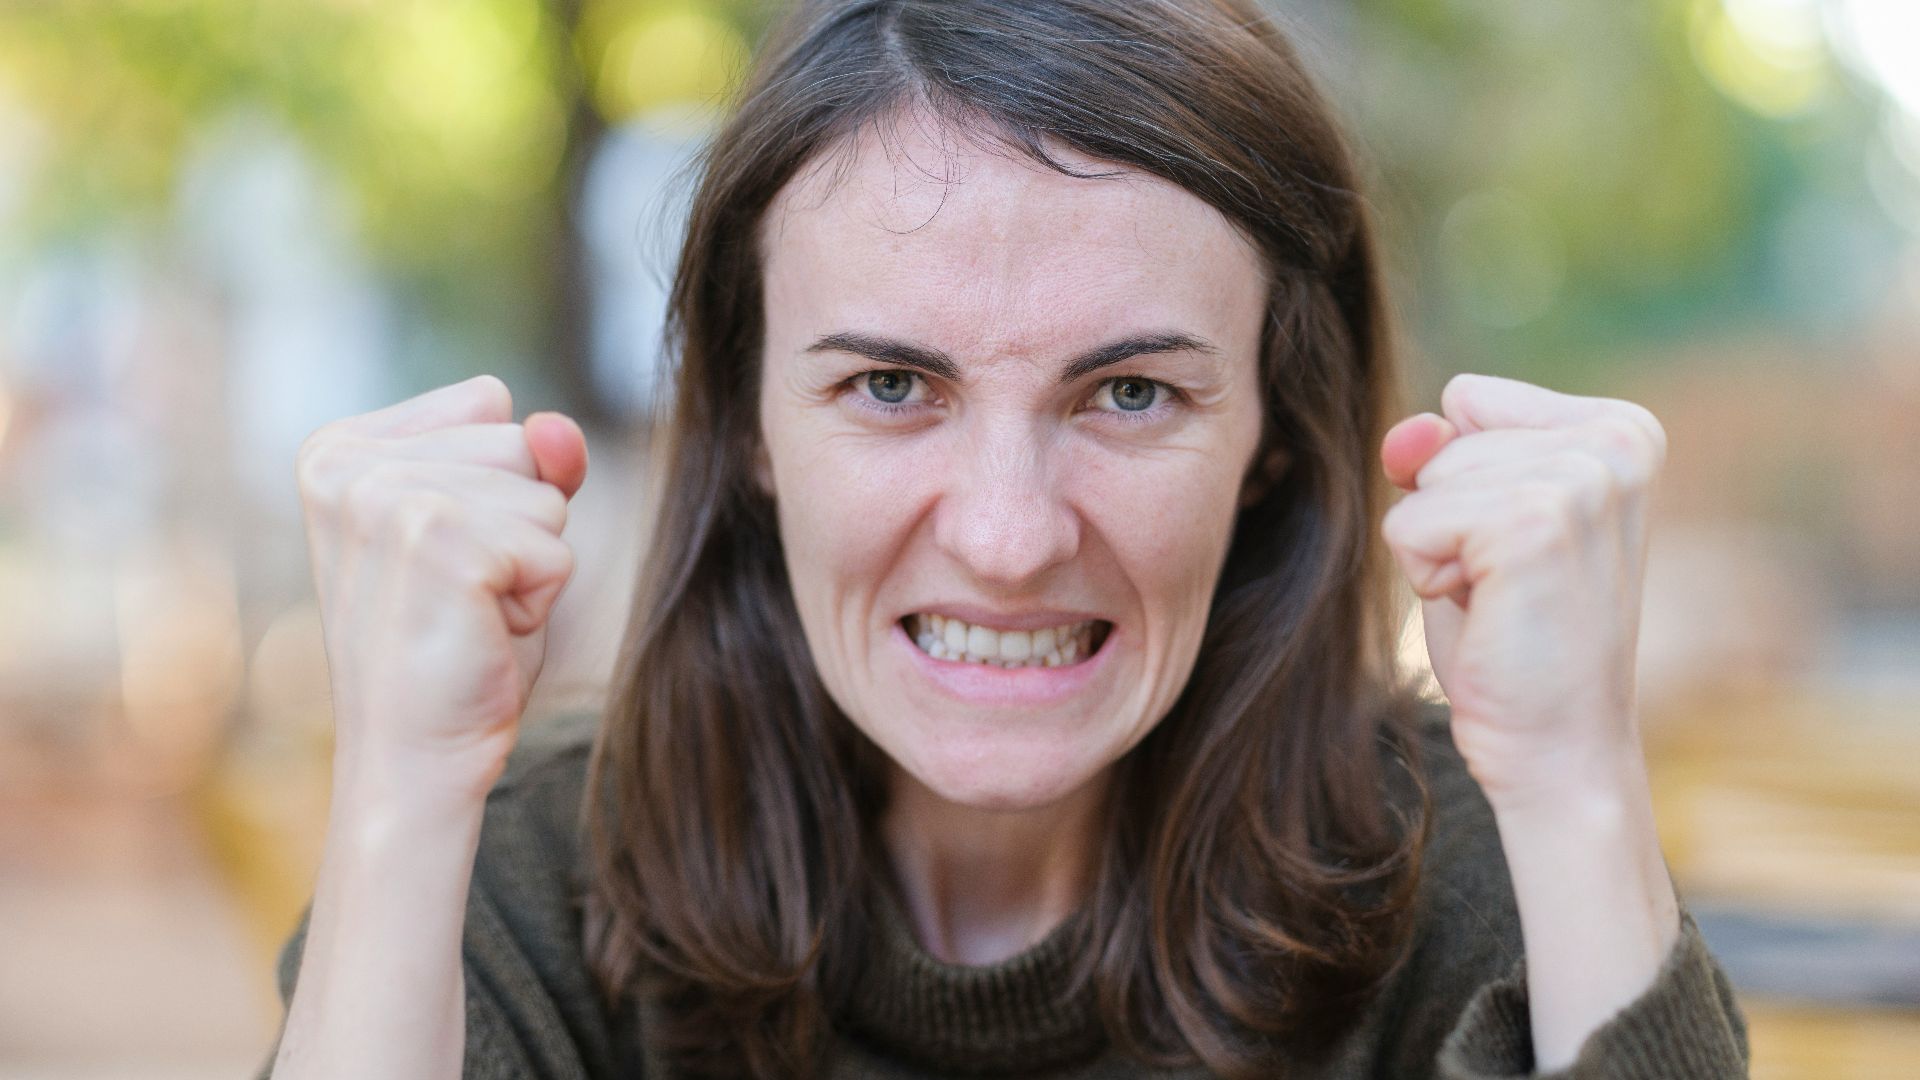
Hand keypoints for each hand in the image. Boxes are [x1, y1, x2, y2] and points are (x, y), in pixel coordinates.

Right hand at [295, 375, 587, 801]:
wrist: (414, 758)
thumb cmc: (453, 647)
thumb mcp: (495, 529)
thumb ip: (533, 460)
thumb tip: (558, 428)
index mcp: (340, 448)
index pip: (489, 407)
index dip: (499, 491)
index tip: (442, 559)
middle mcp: (349, 465)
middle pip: (520, 443)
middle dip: (519, 525)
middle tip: (459, 596)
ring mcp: (387, 500)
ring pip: (545, 494)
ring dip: (530, 564)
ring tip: (466, 614)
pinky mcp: (438, 543)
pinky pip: (556, 548)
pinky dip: (540, 600)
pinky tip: (482, 633)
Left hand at [1379, 373, 1665, 803]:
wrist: (1558, 748)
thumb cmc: (1517, 638)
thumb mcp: (1476, 520)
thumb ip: (1441, 453)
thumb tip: (1410, 431)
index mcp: (1622, 429)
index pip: (1469, 399)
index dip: (1463, 480)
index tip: (1517, 548)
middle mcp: (1616, 442)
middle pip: (1444, 436)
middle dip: (1449, 515)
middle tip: (1510, 588)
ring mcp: (1581, 480)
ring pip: (1424, 478)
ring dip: (1438, 549)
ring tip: (1502, 600)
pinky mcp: (1533, 523)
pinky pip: (1409, 521)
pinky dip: (1426, 575)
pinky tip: (1488, 615)